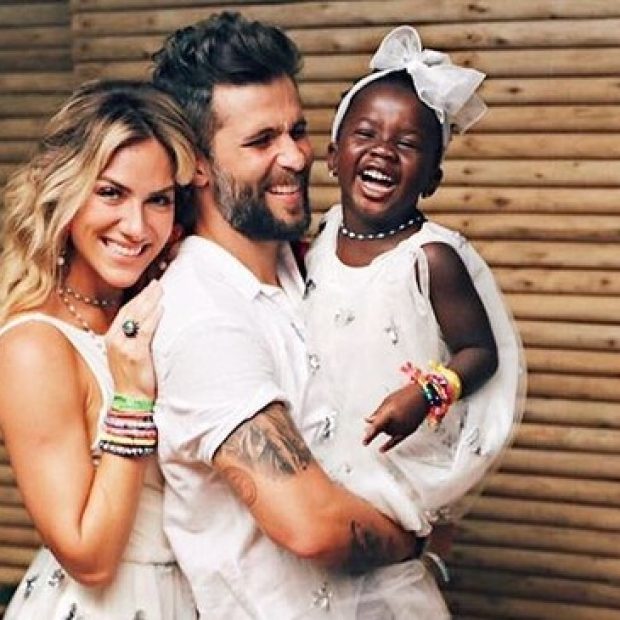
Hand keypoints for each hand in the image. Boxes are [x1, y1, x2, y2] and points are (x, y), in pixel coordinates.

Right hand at [105, 280, 162, 399]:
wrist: (131, 401)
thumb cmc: (134, 378)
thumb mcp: (128, 354)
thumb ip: (134, 337)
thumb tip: (148, 322)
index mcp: (111, 338)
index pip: (125, 312)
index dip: (138, 297)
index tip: (150, 287)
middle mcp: (114, 340)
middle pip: (130, 311)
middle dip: (145, 295)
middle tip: (157, 283)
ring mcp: (123, 346)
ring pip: (137, 318)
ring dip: (150, 301)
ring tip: (161, 290)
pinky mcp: (134, 354)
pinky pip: (144, 331)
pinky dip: (153, 318)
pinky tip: (161, 309)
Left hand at [363, 383, 427, 451]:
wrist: (421, 396)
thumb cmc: (404, 395)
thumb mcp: (387, 401)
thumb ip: (377, 413)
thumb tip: (367, 421)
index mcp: (390, 413)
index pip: (377, 427)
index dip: (370, 435)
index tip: (364, 442)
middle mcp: (397, 423)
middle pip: (381, 429)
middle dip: (376, 426)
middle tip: (372, 422)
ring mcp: (403, 428)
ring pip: (388, 432)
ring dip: (384, 428)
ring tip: (391, 416)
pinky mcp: (409, 431)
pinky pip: (396, 441)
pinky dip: (388, 445)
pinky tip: (381, 449)